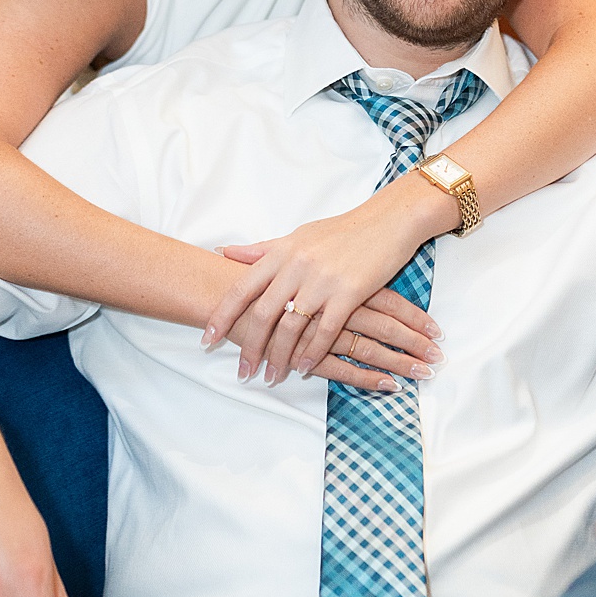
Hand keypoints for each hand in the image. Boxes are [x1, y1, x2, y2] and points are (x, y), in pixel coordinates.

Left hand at [203, 176, 453, 386]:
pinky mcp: (349, 292)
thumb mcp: (298, 235)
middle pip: (262, 313)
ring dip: (279, 356)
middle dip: (249, 346)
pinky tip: (305, 367)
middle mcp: (297, 265)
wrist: (388, 221)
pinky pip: (324, 330)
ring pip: (291, 327)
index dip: (222, 314)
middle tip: (243, 370)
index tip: (207, 338)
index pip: (242, 287)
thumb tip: (224, 252)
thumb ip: (262, 250)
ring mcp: (323, 280)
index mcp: (282, 252)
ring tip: (271, 375)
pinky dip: (312, 352)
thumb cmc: (343, 230)